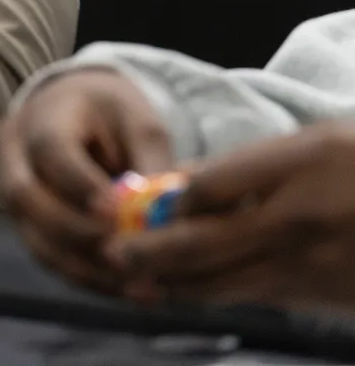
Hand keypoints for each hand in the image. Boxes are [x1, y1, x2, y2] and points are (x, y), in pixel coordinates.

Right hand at [0, 68, 172, 293]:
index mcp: (42, 118)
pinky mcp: (29, 227)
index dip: (80, 185)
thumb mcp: (137, 121)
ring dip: (85, 267)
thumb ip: (150, 161)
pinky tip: (128, 288)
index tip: (120, 214)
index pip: (49, 151)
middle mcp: (14, 158)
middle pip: (26, 198)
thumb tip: (168, 213)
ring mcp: (14, 197)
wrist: (74, 113)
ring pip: (34, 238)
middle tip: (128, 253)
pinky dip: (88, 278)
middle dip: (76, 232)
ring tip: (137, 283)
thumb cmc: (110, 114)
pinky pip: (51, 259)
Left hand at [112, 120, 354, 311]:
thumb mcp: (317, 143)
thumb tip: (184, 189)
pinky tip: (189, 291)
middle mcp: (300, 222)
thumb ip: (251, 165)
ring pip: (228, 282)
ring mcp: (314, 266)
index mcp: (299, 167)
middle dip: (152, 253)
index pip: (209, 188)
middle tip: (113, 255)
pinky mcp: (326, 297)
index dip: (172, 199)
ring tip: (135, 282)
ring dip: (176, 284)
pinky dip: (219, 295)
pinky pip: (259, 297)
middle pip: (207, 245)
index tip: (146, 204)